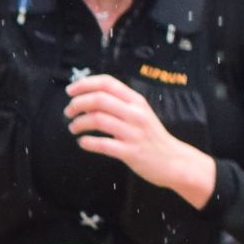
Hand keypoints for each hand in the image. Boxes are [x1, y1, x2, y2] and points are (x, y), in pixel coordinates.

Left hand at [66, 74, 214, 204]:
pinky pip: (103, 144)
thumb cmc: (153, 137)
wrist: (174, 161)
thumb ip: (121, 104)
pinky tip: (83, 142)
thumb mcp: (142, 113)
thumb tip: (90, 98)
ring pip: (98, 119)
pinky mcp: (130, 151)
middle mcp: (135, 114)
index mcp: (137, 101)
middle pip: (99, 99)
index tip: (70, 90)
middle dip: (77, 103)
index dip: (85, 84)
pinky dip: (87, 142)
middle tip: (69, 111)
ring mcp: (133, 133)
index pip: (108, 83)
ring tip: (74, 128)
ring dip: (79, 123)